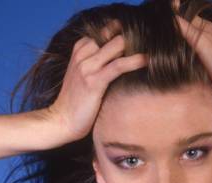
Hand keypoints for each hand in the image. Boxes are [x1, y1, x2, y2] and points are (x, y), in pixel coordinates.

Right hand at [48, 20, 147, 141]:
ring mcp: (87, 68)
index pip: (102, 33)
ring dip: (135, 47)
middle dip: (130, 39)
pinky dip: (134, 61)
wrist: (60, 121)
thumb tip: (120, 60)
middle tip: (146, 47)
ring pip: (116, 46)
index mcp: (78, 52)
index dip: (119, 36)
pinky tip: (145, 60)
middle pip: (111, 36)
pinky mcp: (94, 82)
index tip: (135, 42)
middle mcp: (82, 56)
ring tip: (151, 50)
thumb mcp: (82, 77)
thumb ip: (96, 65)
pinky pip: (118, 66)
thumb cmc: (75, 103)